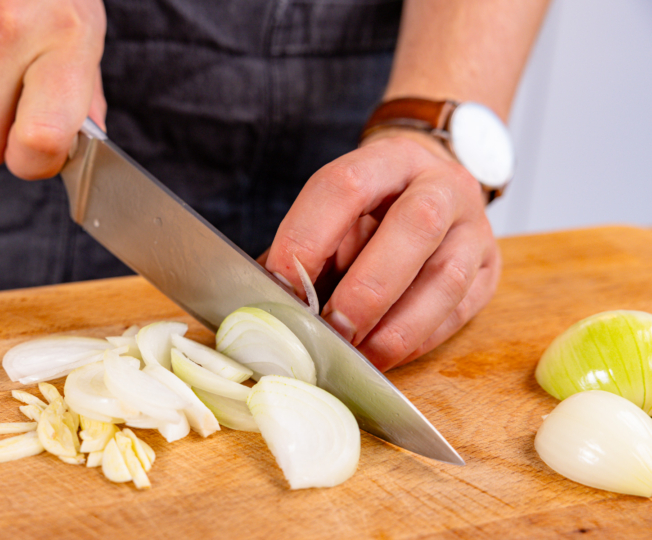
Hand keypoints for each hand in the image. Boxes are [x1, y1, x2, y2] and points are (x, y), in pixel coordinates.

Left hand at [264, 129, 500, 371]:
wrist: (433, 188)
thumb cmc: (373, 208)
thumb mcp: (339, 209)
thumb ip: (309, 248)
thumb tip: (270, 299)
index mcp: (389, 159)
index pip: (346, 185)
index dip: (309, 236)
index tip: (280, 285)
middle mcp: (442, 185)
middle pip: (415, 225)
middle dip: (366, 289)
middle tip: (331, 330)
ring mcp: (474, 227)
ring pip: (447, 276)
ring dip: (397, 326)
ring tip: (359, 356)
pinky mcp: (490, 269)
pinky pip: (459, 311)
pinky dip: (418, 340)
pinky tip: (385, 353)